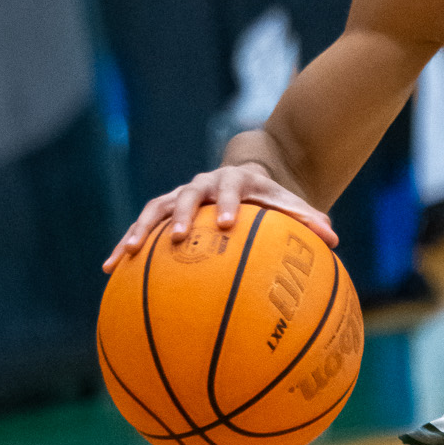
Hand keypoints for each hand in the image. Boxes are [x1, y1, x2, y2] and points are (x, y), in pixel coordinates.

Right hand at [103, 163, 336, 272]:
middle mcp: (202, 185)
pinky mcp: (163, 210)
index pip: (232, 189)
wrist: (245, 175)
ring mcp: (179, 196)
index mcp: (235, 182)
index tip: (229, 223)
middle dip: (180, 215)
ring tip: (124, 254)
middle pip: (186, 196)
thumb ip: (308, 219)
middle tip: (175, 237)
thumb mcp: (290, 204)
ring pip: (154, 209)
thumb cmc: (271, 199)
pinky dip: (124, 244)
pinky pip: (140, 228)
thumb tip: (335, 239)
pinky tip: (109, 269)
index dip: (229, 204)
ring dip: (138, 230)